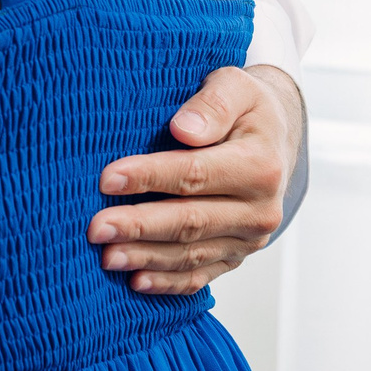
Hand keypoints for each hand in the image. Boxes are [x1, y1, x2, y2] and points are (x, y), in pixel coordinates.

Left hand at [89, 65, 304, 293]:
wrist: (274, 140)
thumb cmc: (246, 109)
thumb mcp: (236, 87)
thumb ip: (213, 104)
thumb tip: (183, 129)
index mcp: (261, 165)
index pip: (196, 174)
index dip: (150, 178)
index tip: (107, 179)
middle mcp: (260, 210)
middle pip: (191, 222)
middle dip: (139, 226)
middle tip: (96, 229)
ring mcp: (249, 239)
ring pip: (192, 254)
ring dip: (146, 258)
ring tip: (106, 258)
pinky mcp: (236, 256)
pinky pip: (200, 275)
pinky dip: (167, 283)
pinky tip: (136, 283)